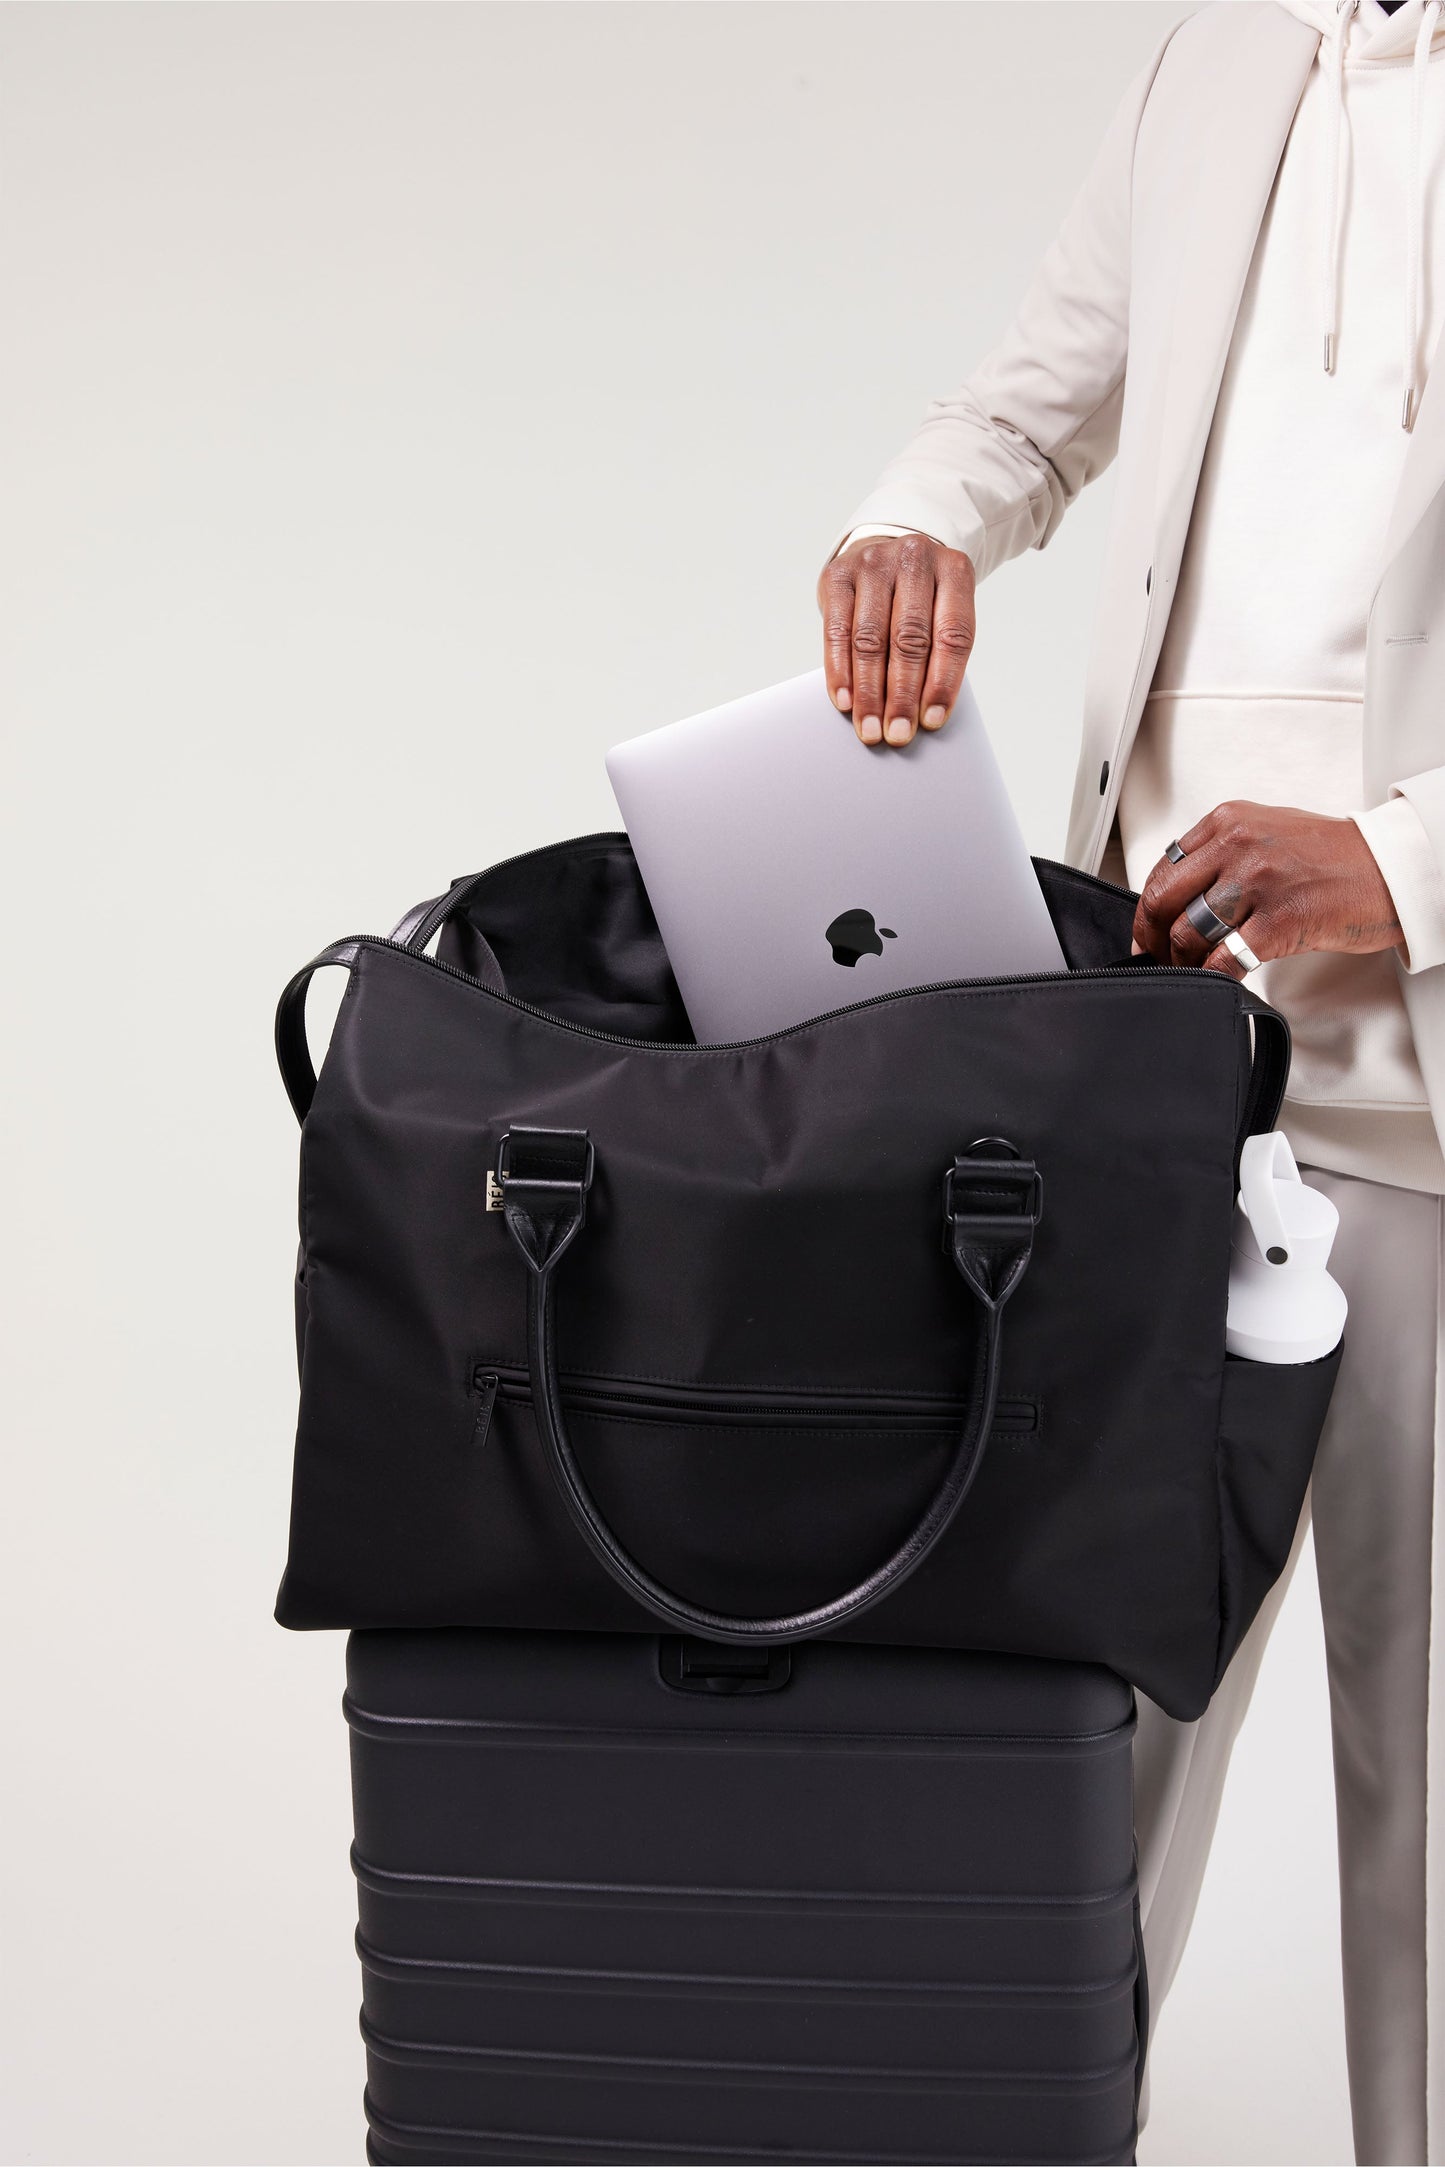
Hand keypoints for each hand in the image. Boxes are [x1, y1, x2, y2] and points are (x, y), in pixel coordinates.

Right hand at [816, 532, 975, 748]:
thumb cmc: (919, 596)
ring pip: (870, 638)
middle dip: (902, 694)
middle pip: (909, 638)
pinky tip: (845, 701)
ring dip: (870, 691)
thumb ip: (939, 651)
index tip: (932, 720)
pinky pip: (837, 631)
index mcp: (954, 570)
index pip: (954, 634)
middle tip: (897, 733)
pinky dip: (840, 672)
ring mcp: (873, 564)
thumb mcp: (941, 611)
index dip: (943, 682)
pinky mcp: (838, 576)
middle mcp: (914, 559)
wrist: (883, 552)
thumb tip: (925, 714)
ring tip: (870, 728)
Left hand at [1132, 801, 1403, 978]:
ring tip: (1191, 970)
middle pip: (1164, 900)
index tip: (1147, 929)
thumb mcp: (1267, 832)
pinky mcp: (1278, 922)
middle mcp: (1238, 846)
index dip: (1147, 907)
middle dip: (1150, 937)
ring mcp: (1257, 883)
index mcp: (1229, 822)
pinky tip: (1220, 978)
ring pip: (1188, 932)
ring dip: (1182, 961)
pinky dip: (1213, 976)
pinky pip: (1224, 959)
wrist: (1387, 868)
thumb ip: (1221, 852)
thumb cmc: (1332, 855)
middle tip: (1152, 957)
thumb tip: (1181, 890)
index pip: (1164, 868)